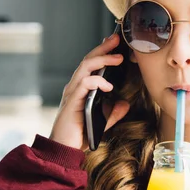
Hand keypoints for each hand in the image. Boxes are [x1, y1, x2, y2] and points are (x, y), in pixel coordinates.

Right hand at [50, 34, 129, 149]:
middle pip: (88, 60)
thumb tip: (125, 104)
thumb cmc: (79, 135)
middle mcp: (74, 87)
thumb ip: (112, 113)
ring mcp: (72, 93)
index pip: (91, 64)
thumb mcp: (102, 122)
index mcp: (80, 89)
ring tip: (118, 58)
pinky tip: (108, 85)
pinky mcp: (72, 102)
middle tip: (117, 39)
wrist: (64, 150)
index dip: (102, 51)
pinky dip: (97, 81)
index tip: (115, 42)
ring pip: (85, 67)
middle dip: (103, 48)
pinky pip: (84, 84)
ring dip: (102, 59)